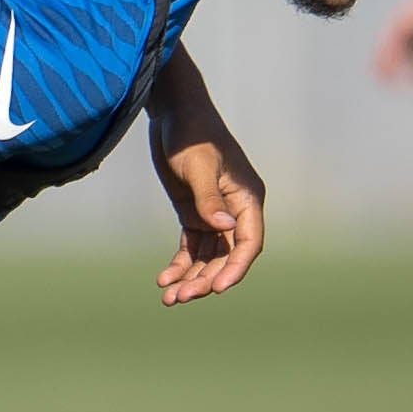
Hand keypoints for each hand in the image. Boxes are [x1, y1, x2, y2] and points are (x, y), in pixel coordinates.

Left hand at [148, 57, 264, 305]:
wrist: (173, 113)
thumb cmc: (192, 133)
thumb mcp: (198, 166)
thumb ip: (209, 198)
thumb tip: (224, 226)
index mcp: (248, 198)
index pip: (249, 242)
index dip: (235, 268)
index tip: (217, 289)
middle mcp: (235, 209)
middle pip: (226, 256)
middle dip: (206, 279)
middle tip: (181, 298)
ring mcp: (214, 213)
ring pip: (207, 256)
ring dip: (191, 278)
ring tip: (169, 298)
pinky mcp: (194, 212)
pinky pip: (191, 247)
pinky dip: (179, 264)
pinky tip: (163, 280)